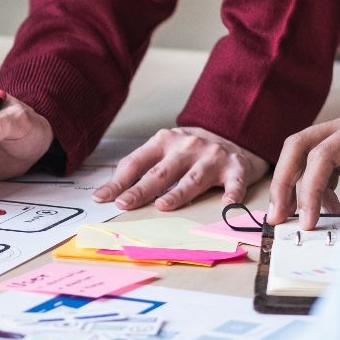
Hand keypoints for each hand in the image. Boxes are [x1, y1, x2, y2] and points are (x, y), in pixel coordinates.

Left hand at [94, 126, 266, 210]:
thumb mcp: (163, 150)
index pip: (136, 163)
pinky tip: (226, 204)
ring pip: (192, 178)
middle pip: (161, 172)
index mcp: (163, 142)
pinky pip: (234, 182)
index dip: (119, 182)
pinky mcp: (236, 167)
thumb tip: (106, 194)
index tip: (103, 198)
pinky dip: (232, 193)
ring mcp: (212, 156)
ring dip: (178, 193)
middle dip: (141, 189)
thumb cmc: (189, 150)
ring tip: (163, 205)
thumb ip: (138, 169)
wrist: (234, 134)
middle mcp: (187, 147)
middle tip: (125, 203)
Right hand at [269, 104, 339, 227]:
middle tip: (278, 217)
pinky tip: (328, 208)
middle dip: (283, 184)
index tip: (309, 222)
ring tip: (299, 218)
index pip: (322, 156)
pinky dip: (319, 185)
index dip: (309, 191)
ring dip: (295, 186)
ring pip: (304, 153)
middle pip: (297, 147)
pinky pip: (323, 161)